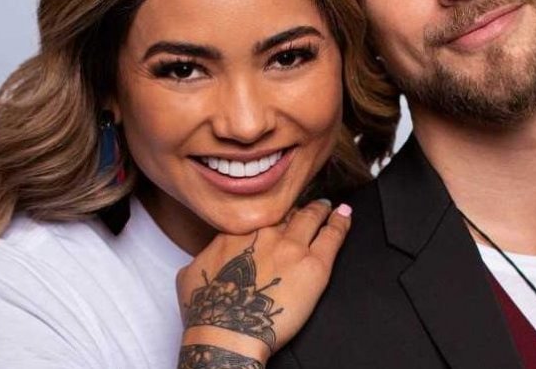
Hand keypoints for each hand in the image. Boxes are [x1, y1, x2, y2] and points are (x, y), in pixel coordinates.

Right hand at [175, 199, 351, 365]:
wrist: (227, 330)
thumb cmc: (207, 310)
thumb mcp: (190, 275)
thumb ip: (203, 257)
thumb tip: (207, 257)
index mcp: (236, 233)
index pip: (261, 217)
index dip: (271, 216)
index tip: (277, 216)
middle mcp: (264, 233)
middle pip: (286, 212)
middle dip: (295, 209)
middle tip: (304, 207)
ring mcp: (291, 246)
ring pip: (310, 218)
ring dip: (319, 210)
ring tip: (327, 206)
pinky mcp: (313, 265)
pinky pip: (332, 236)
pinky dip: (341, 222)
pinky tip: (345, 214)